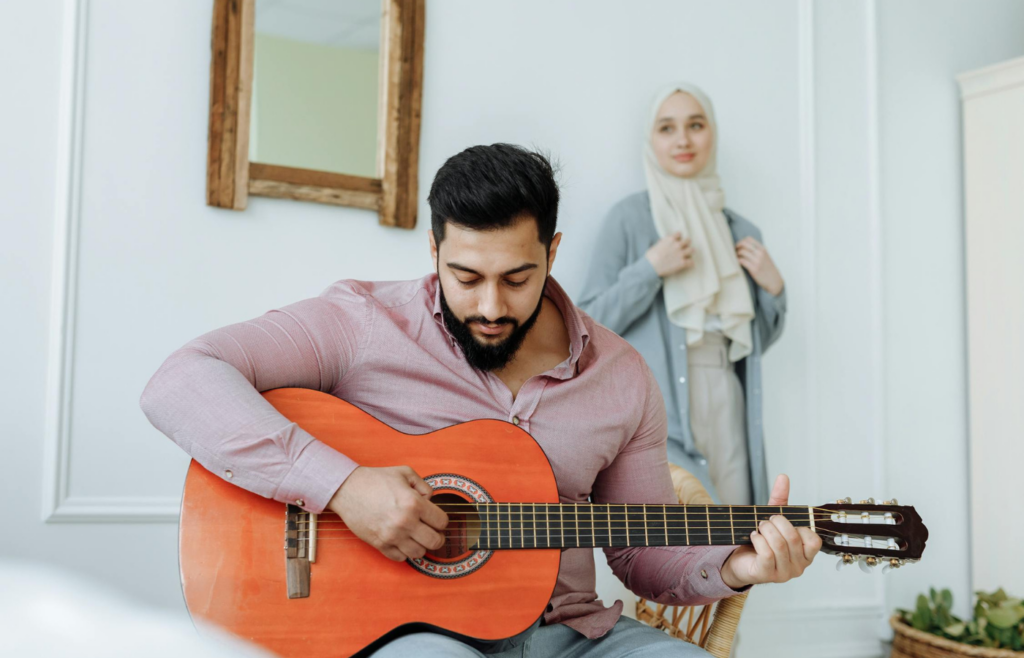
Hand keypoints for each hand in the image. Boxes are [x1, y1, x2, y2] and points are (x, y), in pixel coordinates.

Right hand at [327, 466, 447, 561]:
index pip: (442, 522)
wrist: (348, 489)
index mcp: (414, 503)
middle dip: (437, 537)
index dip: (442, 520)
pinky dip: (405, 553)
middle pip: (435, 541)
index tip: (436, 519)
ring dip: (421, 546)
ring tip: (417, 538)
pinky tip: (403, 542)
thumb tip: (431, 500)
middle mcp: (405, 522)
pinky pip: (400, 558)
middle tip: (433, 532)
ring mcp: (392, 536)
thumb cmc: (376, 480)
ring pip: (419, 553)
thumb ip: (424, 486)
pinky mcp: (380, 544)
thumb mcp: (405, 473)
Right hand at [646, 233, 694, 277]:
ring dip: (689, 252)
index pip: (679, 234)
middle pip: (688, 240)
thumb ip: (663, 243)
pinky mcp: (683, 263)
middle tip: (684, 247)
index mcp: (670, 239)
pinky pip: (691, 262)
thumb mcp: (656, 246)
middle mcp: (677, 245)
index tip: (676, 241)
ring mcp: (681, 254)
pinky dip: (690, 263)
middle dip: (686, 243)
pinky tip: (688, 264)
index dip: (678, 238)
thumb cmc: (650, 257)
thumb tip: (664, 242)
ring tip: (687, 255)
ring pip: (692, 250)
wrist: (650, 268)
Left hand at [720, 475, 820, 588]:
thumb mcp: (773, 520)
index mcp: (805, 554)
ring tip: (759, 527)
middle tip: (766, 520)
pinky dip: (758, 540)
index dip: (797, 527)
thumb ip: (780, 499)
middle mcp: (798, 566)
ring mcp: (783, 573)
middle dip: (776, 523)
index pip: (813, 540)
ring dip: (765, 530)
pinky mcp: (766, 575)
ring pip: (779, 545)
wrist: (740, 561)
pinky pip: (766, 553)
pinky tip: (753, 536)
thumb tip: (783, 477)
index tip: (782, 521)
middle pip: (792, 538)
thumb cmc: (761, 542)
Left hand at [735, 237, 783, 295]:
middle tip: (734, 252)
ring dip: (736, 254)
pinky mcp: (754, 269)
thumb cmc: (767, 268)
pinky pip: (742, 261)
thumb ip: (757, 250)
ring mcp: (757, 261)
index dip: (741, 241)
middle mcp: (760, 253)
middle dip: (737, 247)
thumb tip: (743, 246)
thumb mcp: (765, 256)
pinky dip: (738, 261)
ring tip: (736, 258)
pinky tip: (738, 263)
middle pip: (744, 244)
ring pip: (741, 252)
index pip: (749, 239)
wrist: (774, 280)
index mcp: (763, 249)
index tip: (738, 247)